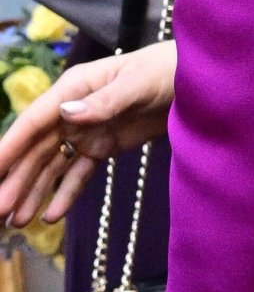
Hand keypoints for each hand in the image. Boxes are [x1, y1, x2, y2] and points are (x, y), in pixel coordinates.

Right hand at [0, 42, 175, 229]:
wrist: (196, 80)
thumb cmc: (166, 70)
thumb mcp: (137, 82)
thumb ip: (104, 101)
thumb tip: (67, 113)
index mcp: (73, 89)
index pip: (33, 122)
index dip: (9, 148)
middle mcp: (72, 112)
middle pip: (37, 150)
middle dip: (16, 180)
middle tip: (0, 211)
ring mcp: (87, 131)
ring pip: (52, 166)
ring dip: (33, 193)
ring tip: (16, 222)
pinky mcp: (104, 147)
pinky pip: (80, 174)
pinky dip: (66, 194)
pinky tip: (50, 216)